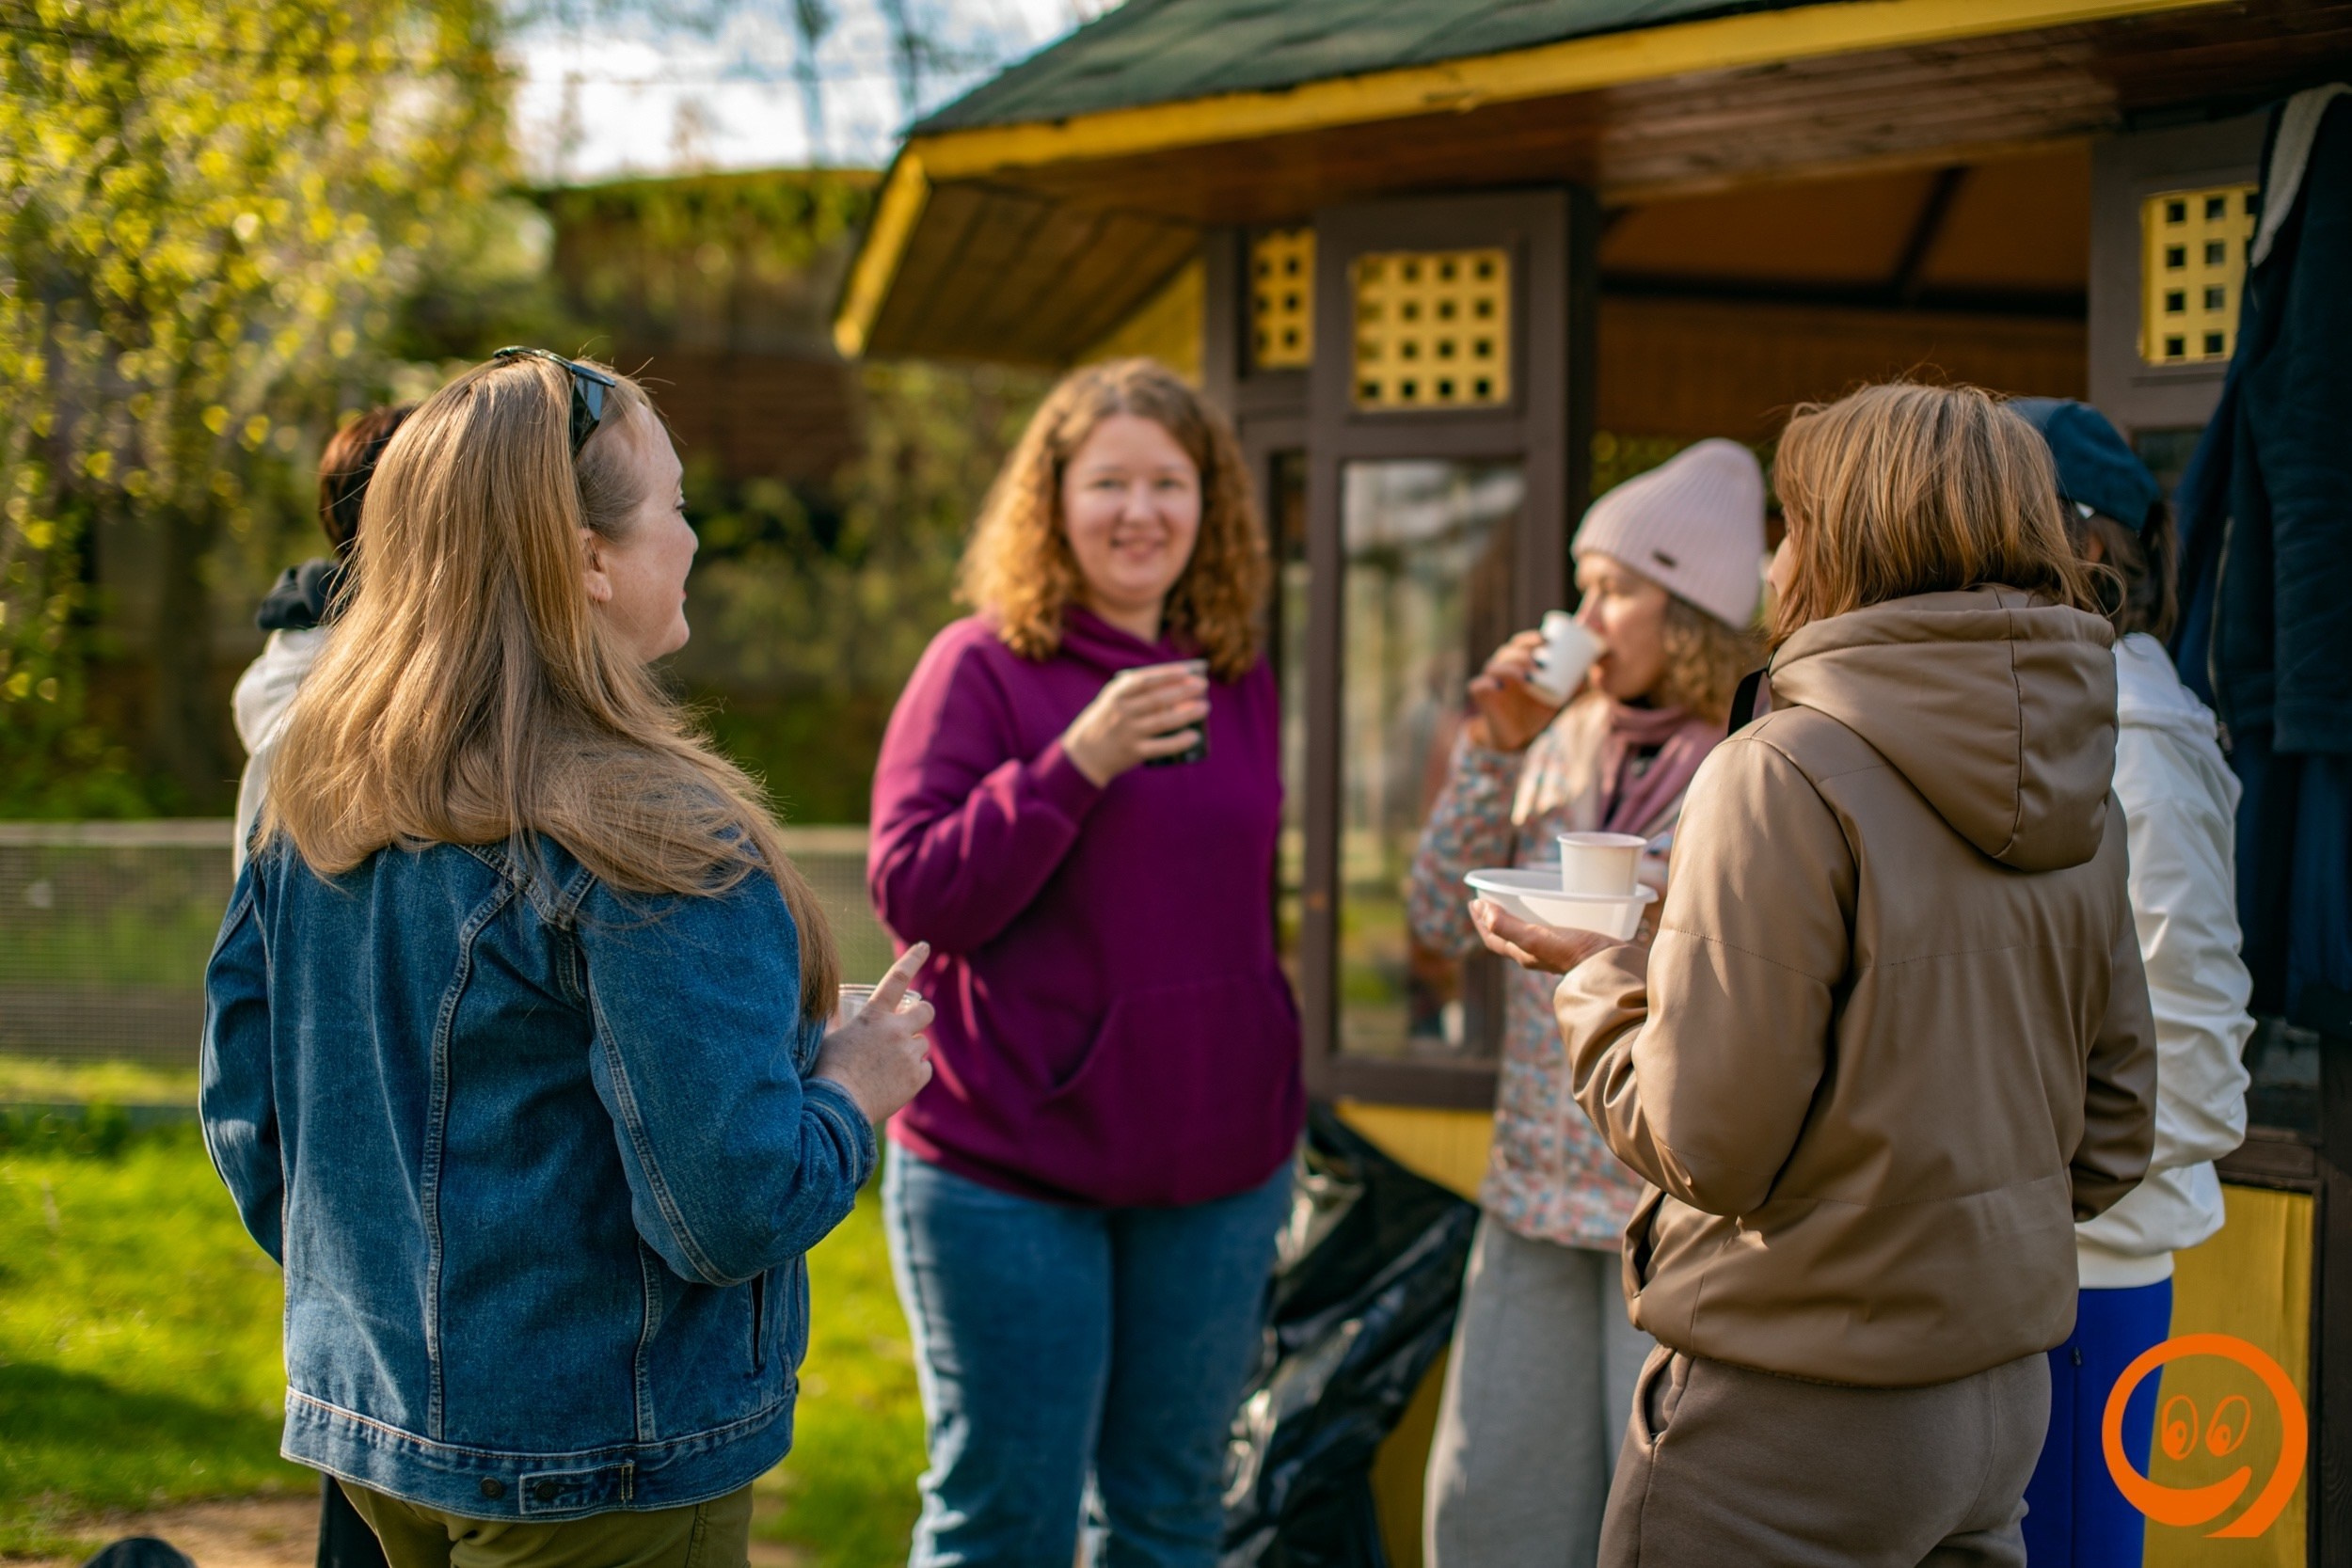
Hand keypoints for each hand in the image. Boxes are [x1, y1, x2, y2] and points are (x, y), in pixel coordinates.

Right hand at [814, 943, 935, 1127]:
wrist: (837, 1107)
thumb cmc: (827, 1071)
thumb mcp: (829, 1037)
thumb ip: (837, 1021)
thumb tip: (831, 1008)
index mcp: (874, 1015)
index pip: (897, 977)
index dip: (913, 958)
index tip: (925, 946)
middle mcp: (896, 1030)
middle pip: (926, 1011)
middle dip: (921, 1015)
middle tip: (909, 1026)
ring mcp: (909, 1054)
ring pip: (922, 1044)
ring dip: (911, 1050)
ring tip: (887, 1066)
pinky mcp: (917, 1078)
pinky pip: (925, 1069)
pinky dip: (914, 1073)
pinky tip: (894, 1081)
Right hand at [1060, 663, 1210, 786]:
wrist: (1084, 754)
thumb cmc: (1106, 720)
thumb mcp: (1112, 700)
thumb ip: (1136, 690)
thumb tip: (1176, 684)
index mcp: (1116, 695)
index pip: (1145, 680)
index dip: (1167, 674)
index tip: (1188, 671)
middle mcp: (1122, 712)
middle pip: (1158, 699)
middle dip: (1183, 691)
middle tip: (1203, 686)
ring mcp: (1128, 733)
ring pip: (1163, 721)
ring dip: (1187, 713)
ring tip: (1205, 707)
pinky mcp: (1134, 752)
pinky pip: (1161, 746)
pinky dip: (1179, 741)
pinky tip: (1194, 736)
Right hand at [1465, 631, 1568, 752]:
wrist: (1520, 738)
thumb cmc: (1539, 713)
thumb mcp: (1560, 698)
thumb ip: (1575, 685)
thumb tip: (1592, 670)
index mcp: (1519, 663)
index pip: (1521, 643)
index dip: (1531, 638)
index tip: (1548, 641)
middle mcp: (1502, 669)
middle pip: (1507, 651)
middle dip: (1523, 652)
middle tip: (1541, 662)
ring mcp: (1490, 682)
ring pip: (1494, 666)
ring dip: (1510, 667)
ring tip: (1528, 676)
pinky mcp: (1482, 698)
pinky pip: (1478, 686)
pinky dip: (1487, 684)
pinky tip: (1498, 686)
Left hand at [1470, 898, 1626, 974]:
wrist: (1610, 966)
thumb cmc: (1573, 952)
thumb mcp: (1537, 938)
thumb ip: (1509, 927)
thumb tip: (1481, 910)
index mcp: (1522, 954)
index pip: (1493, 938)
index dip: (1480, 921)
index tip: (1473, 901)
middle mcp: (1535, 955)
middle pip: (1507, 937)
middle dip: (1495, 920)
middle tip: (1490, 900)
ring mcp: (1553, 952)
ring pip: (1527, 935)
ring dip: (1517, 919)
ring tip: (1516, 902)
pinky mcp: (1570, 945)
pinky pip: (1547, 931)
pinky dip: (1540, 919)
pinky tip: (1551, 910)